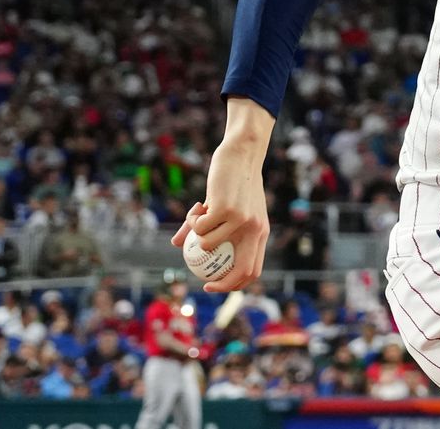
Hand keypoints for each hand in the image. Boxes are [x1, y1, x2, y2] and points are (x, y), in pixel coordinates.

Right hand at [171, 98, 273, 292]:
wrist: (242, 155)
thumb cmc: (234, 183)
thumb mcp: (225, 207)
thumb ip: (207, 228)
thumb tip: (178, 246)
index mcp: (261, 232)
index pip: (253, 269)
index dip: (236, 285)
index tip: (216, 285)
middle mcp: (255, 229)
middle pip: (242, 270)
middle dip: (223, 285)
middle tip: (205, 283)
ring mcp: (242, 220)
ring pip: (207, 244)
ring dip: (195, 235)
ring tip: (197, 218)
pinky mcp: (226, 209)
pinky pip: (200, 227)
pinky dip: (192, 220)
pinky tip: (197, 206)